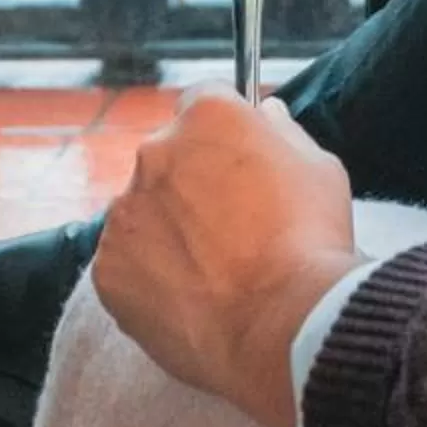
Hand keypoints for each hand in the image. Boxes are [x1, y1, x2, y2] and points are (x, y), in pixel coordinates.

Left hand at [93, 88, 357, 426]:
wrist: (280, 325)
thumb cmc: (308, 241)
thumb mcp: (318, 167)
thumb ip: (283, 133)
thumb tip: (266, 114)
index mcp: (207, 116)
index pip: (203, 101)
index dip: (223, 132)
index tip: (238, 161)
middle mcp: (154, 152)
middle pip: (169, 156)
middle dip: (193, 181)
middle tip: (232, 226)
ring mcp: (124, 212)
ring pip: (144, 211)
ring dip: (169, 229)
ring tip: (213, 271)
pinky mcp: (107, 267)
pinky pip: (126, 263)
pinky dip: (150, 275)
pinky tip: (190, 296)